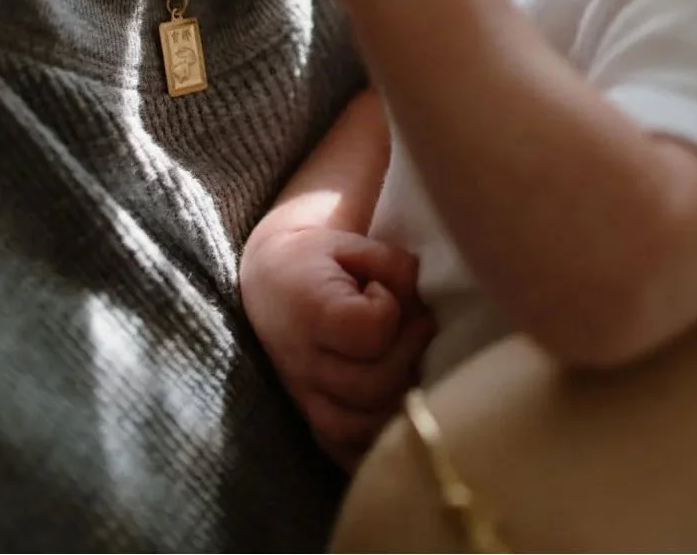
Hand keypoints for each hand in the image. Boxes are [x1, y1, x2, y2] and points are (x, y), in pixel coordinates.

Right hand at [239, 221, 435, 470]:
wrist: (274, 284)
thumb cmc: (322, 260)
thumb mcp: (354, 242)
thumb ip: (394, 265)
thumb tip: (422, 298)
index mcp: (311, 312)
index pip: (370, 330)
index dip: (390, 309)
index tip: (384, 290)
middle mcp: (304, 363)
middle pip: (375, 384)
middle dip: (410, 352)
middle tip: (421, 324)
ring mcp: (306, 400)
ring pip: (365, 426)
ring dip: (402, 396)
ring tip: (412, 364)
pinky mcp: (312, 423)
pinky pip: (347, 455)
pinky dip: (379, 445)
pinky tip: (401, 419)